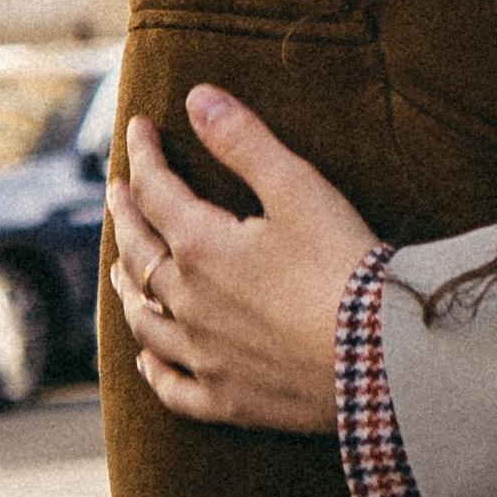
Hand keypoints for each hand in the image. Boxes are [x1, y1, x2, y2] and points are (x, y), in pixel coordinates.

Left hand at [107, 97, 373, 432]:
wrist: (377, 353)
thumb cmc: (342, 262)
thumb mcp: (297, 187)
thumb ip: (243, 140)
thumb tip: (196, 97)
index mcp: (201, 247)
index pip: (156, 191)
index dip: (144, 156)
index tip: (138, 128)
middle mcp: (188, 303)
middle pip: (140, 252)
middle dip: (126, 213)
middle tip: (119, 189)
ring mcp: (204, 355)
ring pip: (145, 319)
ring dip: (128, 286)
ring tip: (122, 266)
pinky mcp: (227, 399)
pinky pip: (173, 387)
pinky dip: (154, 369)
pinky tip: (147, 359)